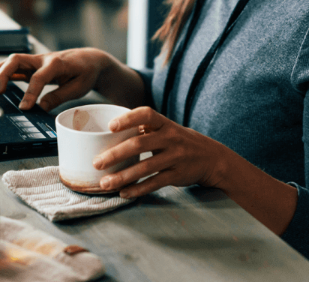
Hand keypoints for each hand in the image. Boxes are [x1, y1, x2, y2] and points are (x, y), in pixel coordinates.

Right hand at [0, 48, 111, 110]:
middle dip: (4, 74)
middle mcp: (43, 59)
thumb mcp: (79, 87)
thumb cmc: (86, 72)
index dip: (30, 93)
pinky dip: (1, 72)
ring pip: (12, 61)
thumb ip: (59, 96)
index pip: (38, 77)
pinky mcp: (33, 65)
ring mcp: (37, 61)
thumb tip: (41, 106)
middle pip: (17, 60)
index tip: (24, 108)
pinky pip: (14, 67)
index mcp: (57, 63)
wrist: (90, 59)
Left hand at [91, 107, 230, 197]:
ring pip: (146, 167)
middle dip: (116, 154)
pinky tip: (123, 193)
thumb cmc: (178, 141)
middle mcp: (171, 138)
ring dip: (123, 176)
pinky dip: (138, 189)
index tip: (110, 126)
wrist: (211, 158)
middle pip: (140, 144)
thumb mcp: (166, 129)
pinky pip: (155, 183)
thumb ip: (144, 128)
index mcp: (165, 123)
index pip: (146, 115)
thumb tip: (108, 132)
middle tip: (97, 163)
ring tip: (104, 183)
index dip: (128, 119)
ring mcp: (175, 157)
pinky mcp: (178, 175)